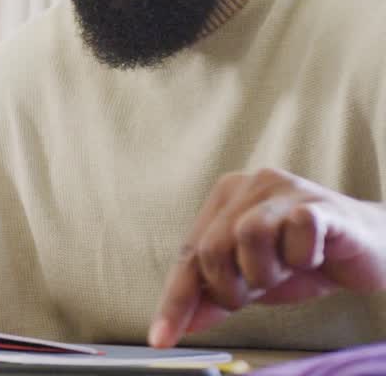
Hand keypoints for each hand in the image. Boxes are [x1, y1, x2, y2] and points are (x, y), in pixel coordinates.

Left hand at [150, 168, 385, 346]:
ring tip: (288, 269)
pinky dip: (302, 256)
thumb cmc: (306, 260)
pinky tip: (312, 255)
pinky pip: (295, 232)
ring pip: (247, 236)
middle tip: (259, 290)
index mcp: (225, 199)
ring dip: (267, 272)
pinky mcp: (317, 202)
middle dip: (232, 287)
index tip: (161, 339)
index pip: (188, 254)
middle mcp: (250, 186)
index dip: (175, 301)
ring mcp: (283, 190)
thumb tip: (179, 325)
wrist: (371, 252)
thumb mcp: (254, 282)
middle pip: (210, 249)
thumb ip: (216, 296)